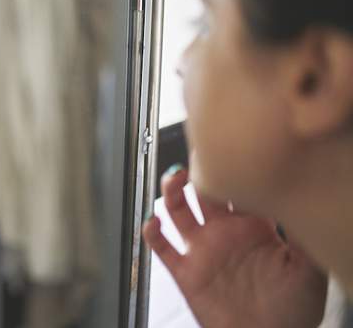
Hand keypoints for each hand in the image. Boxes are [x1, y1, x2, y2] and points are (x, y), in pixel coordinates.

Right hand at [143, 165, 326, 327]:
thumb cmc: (292, 311)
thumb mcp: (309, 272)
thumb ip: (306, 240)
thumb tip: (306, 206)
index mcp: (254, 227)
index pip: (240, 187)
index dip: (233, 169)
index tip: (230, 150)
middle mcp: (224, 233)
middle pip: (205, 192)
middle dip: (200, 171)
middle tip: (199, 154)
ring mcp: (202, 250)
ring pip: (179, 211)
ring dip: (172, 192)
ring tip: (175, 177)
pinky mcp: (185, 271)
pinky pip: (162, 248)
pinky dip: (152, 233)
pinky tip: (153, 221)